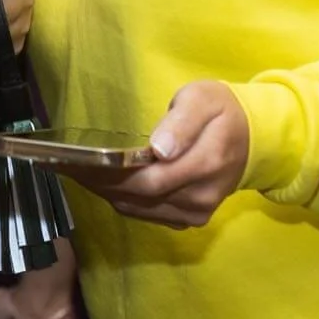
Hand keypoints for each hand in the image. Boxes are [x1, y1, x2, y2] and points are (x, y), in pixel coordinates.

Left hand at [56, 81, 249, 229]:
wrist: (255, 139)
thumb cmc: (223, 111)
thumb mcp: (204, 99)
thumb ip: (181, 123)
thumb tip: (160, 150)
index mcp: (205, 162)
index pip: (148, 179)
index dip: (108, 175)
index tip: (74, 163)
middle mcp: (201, 196)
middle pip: (139, 197)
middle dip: (99, 183)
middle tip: (64, 166)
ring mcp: (197, 212)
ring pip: (140, 209)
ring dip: (107, 193)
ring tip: (76, 173)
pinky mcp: (191, 218)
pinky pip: (149, 214)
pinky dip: (124, 200)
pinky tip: (104, 184)